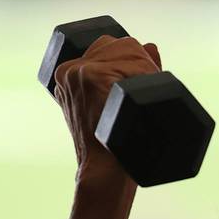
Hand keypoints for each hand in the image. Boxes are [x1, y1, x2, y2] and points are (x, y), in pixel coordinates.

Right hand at [53, 34, 162, 179]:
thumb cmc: (111, 151)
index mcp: (67, 75)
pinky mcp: (94, 78)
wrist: (103, 176)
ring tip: (144, 99)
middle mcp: (70, 70)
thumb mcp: (112, 112)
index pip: (105, 46)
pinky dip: (148, 76)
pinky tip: (144, 99)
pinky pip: (134, 63)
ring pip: (128, 48)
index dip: (130, 60)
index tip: (140, 82)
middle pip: (116, 43)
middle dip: (139, 61)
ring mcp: (80, 73)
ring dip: (147, 69)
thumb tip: (151, 46)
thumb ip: (125, 77)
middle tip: (145, 93)